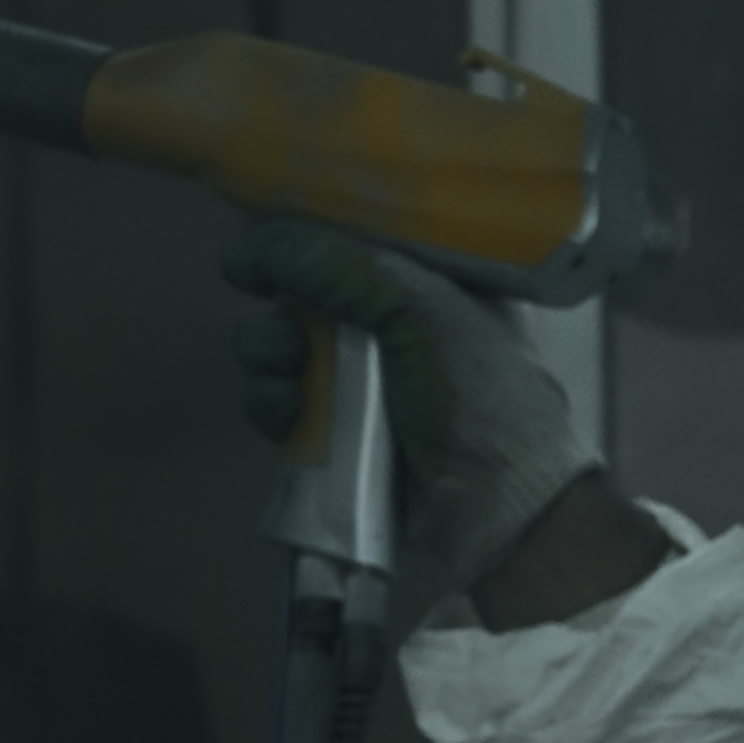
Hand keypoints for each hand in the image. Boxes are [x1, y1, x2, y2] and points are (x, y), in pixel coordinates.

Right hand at [222, 221, 601, 599]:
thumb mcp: (418, 306)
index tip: (263, 245)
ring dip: (267, 353)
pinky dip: (271, 404)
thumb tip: (246, 245)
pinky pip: (281, 404)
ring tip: (285, 372)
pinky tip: (285, 413)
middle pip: (307, 291)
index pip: (354, 238)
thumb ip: (336, 264)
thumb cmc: (476, 392)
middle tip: (284, 323)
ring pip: (283, 346)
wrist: (496, 506)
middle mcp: (396, 323)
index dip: (304, 236)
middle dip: (280, 303)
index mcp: (433, 279)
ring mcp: (365, 383)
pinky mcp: (339, 436)